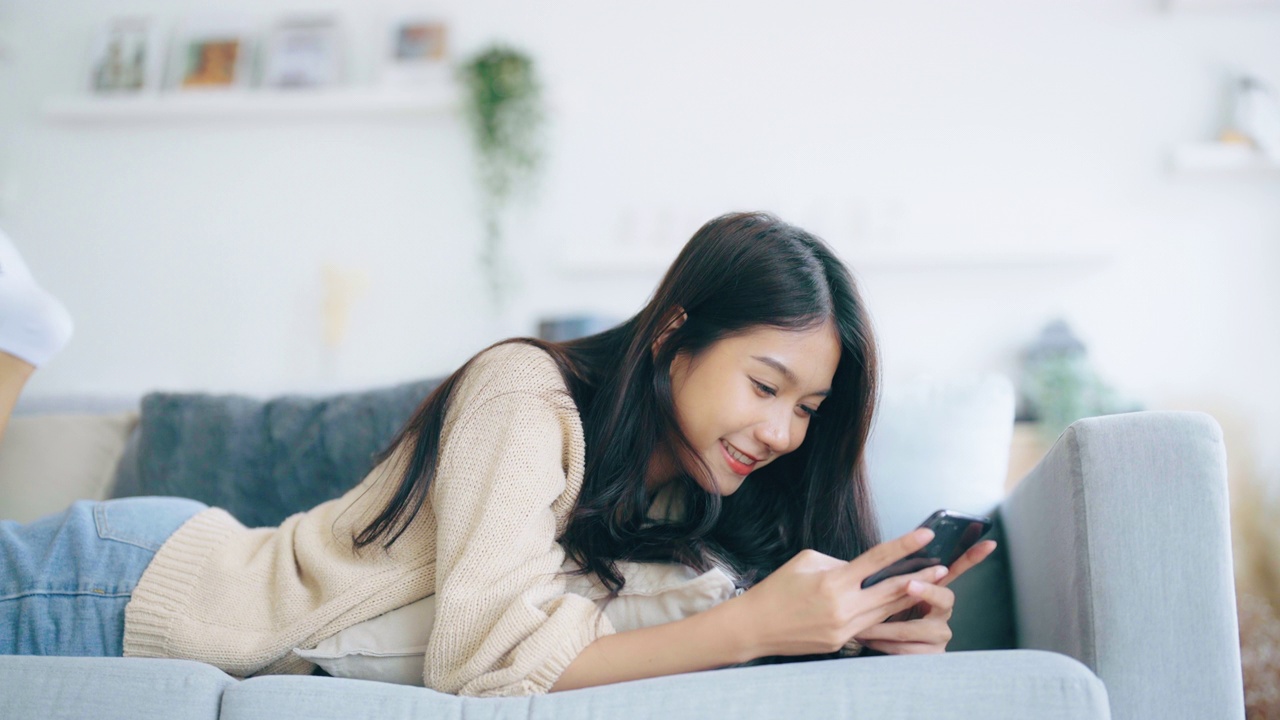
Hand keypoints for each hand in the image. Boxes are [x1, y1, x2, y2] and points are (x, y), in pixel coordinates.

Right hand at [731, 527, 953, 658]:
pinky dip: (881, 613)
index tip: (926, 535)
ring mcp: (844, 629)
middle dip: (919, 578)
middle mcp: (843, 608)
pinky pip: (868, 624)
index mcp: (834, 582)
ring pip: (885, 611)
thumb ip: (838, 562)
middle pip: (892, 591)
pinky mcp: (841, 643)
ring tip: (925, 585)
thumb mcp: (805, 561)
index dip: (904, 545)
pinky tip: (892, 604)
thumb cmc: (777, 589)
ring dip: (905, 597)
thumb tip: (859, 569)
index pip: (877, 559)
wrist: (755, 627)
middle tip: (942, 567)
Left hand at [855, 539, 997, 653]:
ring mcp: (941, 633)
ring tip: (862, 626)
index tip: (987, 544)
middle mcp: (944, 610)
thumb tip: (885, 548)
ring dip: (884, 628)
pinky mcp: (933, 654)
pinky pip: (906, 649)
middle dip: (926, 591)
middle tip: (909, 584)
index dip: (975, 555)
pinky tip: (868, 640)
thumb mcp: (887, 589)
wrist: (880, 644)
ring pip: (913, 629)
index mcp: (935, 588)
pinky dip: (883, 644)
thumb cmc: (884, 611)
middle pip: (944, 597)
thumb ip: (892, 573)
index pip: (960, 568)